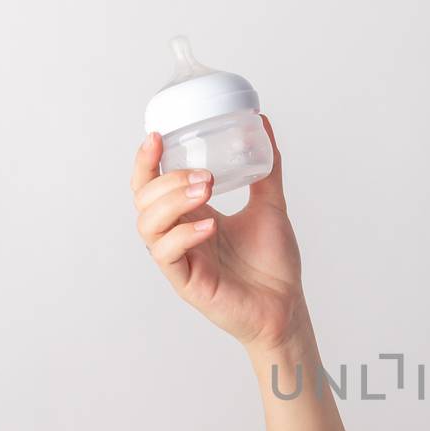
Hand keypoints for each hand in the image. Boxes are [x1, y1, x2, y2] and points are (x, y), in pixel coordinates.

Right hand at [131, 116, 304, 351]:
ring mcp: (180, 259)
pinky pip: (167, 255)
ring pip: (148, 225)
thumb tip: (264, 125)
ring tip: (206, 191)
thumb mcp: (271, 205)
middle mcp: (178, 234)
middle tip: (207, 176)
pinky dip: (184, 235)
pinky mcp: (186, 282)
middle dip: (168, 179)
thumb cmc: (274, 264)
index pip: (151, 183)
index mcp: (190, 214)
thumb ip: (267, 168)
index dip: (147, 160)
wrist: (287, 305)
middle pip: (143, 199)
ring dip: (172, 202)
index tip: (159, 136)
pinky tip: (211, 226)